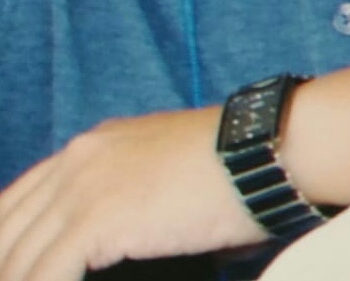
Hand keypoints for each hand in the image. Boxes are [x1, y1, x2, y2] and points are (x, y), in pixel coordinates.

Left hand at [0, 108, 264, 280]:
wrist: (259, 150)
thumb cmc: (229, 170)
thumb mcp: (162, 173)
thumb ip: (126, 202)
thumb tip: (112, 247)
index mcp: (91, 147)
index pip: (16, 201)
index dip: (7, 245)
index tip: (15, 272)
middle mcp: (79, 158)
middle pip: (8, 229)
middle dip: (10, 268)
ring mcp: (84, 185)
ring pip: (19, 257)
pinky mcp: (98, 216)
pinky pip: (45, 273)